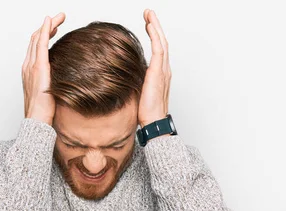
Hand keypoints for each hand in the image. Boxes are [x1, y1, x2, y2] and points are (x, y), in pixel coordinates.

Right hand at [22, 12, 65, 125]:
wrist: (37, 119)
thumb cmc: (44, 110)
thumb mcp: (51, 92)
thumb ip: (55, 82)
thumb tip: (67, 80)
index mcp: (31, 71)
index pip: (37, 47)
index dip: (45, 35)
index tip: (55, 29)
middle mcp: (29, 65)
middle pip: (36, 39)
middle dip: (48, 26)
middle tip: (59, 17)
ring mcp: (32, 65)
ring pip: (38, 38)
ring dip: (49, 25)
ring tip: (59, 17)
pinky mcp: (38, 68)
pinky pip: (41, 44)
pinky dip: (45, 31)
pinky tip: (50, 23)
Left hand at [138, 9, 171, 127]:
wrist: (153, 122)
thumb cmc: (145, 112)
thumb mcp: (137, 92)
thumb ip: (134, 81)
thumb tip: (121, 75)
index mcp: (159, 74)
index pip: (159, 49)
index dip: (154, 35)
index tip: (147, 25)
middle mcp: (164, 70)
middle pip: (162, 42)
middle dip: (155, 26)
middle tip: (148, 13)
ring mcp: (163, 70)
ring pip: (162, 42)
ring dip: (155, 27)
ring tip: (149, 15)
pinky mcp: (158, 72)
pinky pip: (159, 49)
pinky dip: (155, 36)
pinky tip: (150, 26)